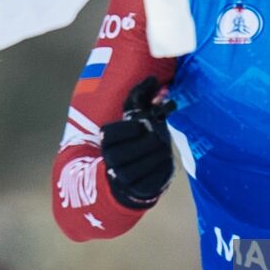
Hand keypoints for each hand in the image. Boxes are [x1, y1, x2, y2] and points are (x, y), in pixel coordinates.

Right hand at [100, 77, 175, 207]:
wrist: (125, 181)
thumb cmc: (131, 142)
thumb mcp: (131, 119)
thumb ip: (139, 97)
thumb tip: (153, 78)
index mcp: (105, 141)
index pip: (117, 131)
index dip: (133, 126)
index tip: (141, 126)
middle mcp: (111, 160)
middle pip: (142, 143)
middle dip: (154, 138)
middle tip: (159, 137)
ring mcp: (125, 178)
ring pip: (152, 160)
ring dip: (161, 152)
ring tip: (161, 149)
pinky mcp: (139, 191)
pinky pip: (158, 177)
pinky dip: (164, 167)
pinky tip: (162, 162)